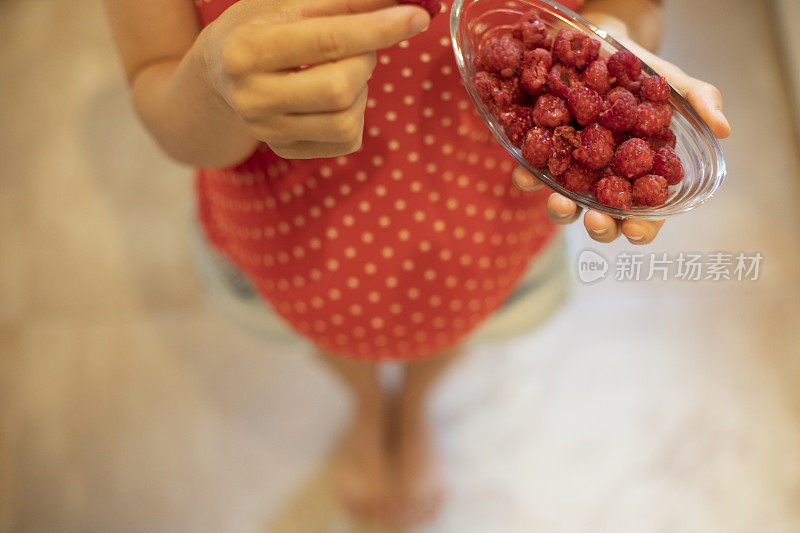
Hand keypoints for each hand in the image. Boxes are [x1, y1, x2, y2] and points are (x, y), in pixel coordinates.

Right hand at [201, 0, 430, 158]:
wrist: (220, 73)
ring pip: (347, 120)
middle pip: (339, 89)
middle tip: (359, 44)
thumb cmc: (262, 27)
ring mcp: (268, 131)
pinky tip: (334, 96)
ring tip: (342, 69)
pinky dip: (356, 113)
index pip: (327, 40)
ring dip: (361, 89)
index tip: (418, 16)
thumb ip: (342, 2)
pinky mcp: (286, 150)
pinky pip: (347, 139)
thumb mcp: (288, 3)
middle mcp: (252, 97)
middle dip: (365, 60)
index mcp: (248, 49)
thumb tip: (401, 0)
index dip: (379, 28)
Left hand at [513, 47, 730, 244]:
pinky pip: (534, 174)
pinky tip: (523, 173)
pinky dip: (528, 178)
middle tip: (594, 220)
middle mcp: (608, 182)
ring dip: (561, 210)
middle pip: (603, 219)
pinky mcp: (547, 156)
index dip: (641, 229)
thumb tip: (724, 128)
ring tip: (558, 200)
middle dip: (598, 227)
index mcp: (643, 176)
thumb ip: (702, 103)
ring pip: (566, 204)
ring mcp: (575, 172)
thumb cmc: (647, 75)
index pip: (645, 215)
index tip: (635, 230)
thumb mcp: (676, 85)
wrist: (606, 49)